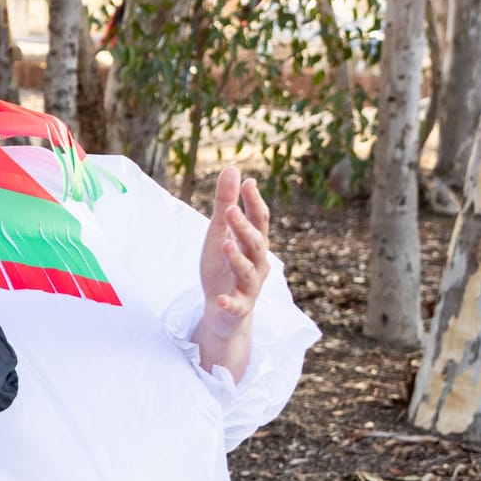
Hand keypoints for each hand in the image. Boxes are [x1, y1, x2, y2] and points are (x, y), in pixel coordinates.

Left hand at [195, 166, 270, 379]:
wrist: (224, 312)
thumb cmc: (224, 267)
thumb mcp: (221, 233)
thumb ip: (225, 203)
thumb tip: (234, 168)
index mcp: (253, 245)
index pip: (259, 221)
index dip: (254, 203)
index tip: (248, 183)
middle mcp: (257, 264)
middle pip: (255, 244)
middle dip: (244, 227)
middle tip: (229, 210)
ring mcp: (249, 287)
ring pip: (247, 272)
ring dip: (237, 258)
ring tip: (225, 244)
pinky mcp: (237, 308)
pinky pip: (236, 306)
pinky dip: (230, 302)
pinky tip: (221, 299)